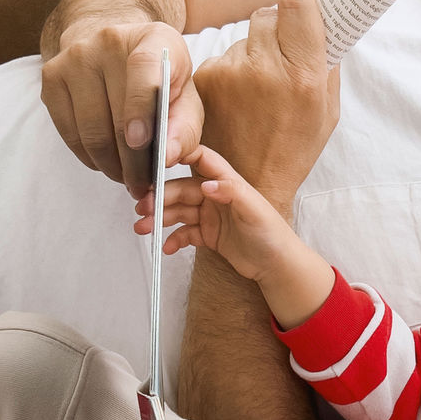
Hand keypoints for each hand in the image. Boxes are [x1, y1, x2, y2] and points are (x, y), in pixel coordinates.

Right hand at [42, 21, 203, 198]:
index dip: (141, 108)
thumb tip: (169, 158)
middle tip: (144, 186)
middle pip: (116, 114)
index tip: (141, 143)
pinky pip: (69, 132)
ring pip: (90, 130)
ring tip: (127, 178)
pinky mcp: (51, 76)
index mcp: (153, 39)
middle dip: (132, 162)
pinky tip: (106, 161)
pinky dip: (89, 157)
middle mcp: (109, 40)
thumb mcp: (186, 97)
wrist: (117, 49)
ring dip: (111, 165)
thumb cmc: (161, 81)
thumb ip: (185, 127)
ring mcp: (74, 57)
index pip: (144, 69)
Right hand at [134, 144, 296, 282]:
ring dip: (159, 219)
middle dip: (160, 197)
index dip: (180, 155)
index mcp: (227, 182)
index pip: (201, 160)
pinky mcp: (208, 235)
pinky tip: (166, 247)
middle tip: (143, 207)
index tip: (157, 161)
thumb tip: (205, 184)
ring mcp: (210, 216)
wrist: (276, 265)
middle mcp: (216, 196)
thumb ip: (231, 192)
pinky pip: (184, 233)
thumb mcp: (254, 210)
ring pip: (178, 212)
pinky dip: (173, 239)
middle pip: (181, 190)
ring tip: (143, 228)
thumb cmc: (272, 234)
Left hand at [193, 0, 338, 213]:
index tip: (302, 4)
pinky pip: (223, 57)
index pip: (295, 0)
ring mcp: (229, 73)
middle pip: (268, 13)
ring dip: (254, 53)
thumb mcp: (327, 110)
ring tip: (259, 92)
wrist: (249, 184)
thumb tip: (323, 21)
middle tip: (284, 53)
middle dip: (278, 26)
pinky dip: (232, 72)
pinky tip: (239, 100)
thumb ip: (326, 63)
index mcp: (303, 75)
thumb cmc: (295, 147)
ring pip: (244, 38)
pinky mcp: (204, 81)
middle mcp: (264, 69)